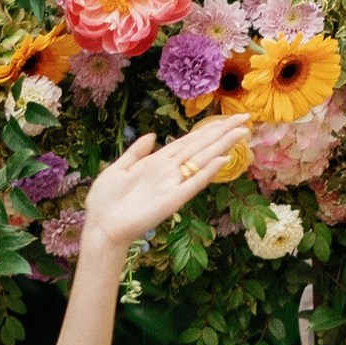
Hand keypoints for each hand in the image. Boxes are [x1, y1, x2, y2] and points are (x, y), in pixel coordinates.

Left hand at [79, 124, 249, 257]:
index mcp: (156, 162)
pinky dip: (207, 172)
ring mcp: (172, 185)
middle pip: (201, 146)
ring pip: (201, 160)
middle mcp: (169, 171)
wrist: (100, 227)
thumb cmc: (105, 202)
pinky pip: (193, 184)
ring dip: (221, 145)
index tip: (227, 118)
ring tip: (241, 131)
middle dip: (222, 131)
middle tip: (246, 117)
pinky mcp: (172, 201)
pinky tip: (222, 160)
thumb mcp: (117, 169)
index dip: (208, 129)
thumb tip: (153, 134)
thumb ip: (136, 152)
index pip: (188, 141)